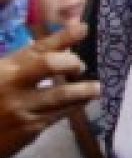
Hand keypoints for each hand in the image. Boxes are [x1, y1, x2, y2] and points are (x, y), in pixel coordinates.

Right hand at [0, 23, 94, 157]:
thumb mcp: (2, 76)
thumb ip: (24, 65)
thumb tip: (62, 52)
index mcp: (5, 69)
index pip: (38, 48)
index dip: (63, 37)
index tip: (84, 29)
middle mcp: (13, 84)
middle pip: (49, 64)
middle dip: (72, 62)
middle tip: (81, 67)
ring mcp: (22, 107)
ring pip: (61, 94)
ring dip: (84, 90)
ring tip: (97, 88)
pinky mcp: (30, 129)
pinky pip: (59, 114)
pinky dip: (74, 106)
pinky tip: (83, 102)